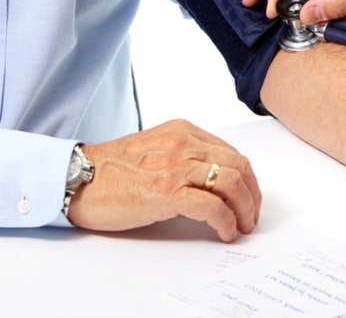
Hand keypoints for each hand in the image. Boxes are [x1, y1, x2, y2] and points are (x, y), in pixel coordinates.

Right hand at [68, 120, 261, 242]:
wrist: (75, 179)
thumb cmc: (112, 169)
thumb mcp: (157, 149)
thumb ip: (186, 155)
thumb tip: (216, 179)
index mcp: (183, 132)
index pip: (232, 153)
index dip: (248, 179)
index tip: (249, 197)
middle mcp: (184, 144)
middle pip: (239, 167)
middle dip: (252, 195)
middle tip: (251, 216)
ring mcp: (175, 167)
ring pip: (231, 183)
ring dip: (244, 209)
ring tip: (242, 226)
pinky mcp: (166, 192)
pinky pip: (212, 206)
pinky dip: (226, 221)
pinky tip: (225, 232)